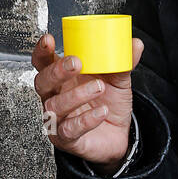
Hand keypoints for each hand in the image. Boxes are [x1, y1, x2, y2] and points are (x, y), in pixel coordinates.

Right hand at [31, 32, 141, 167]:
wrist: (120, 135)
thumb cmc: (110, 104)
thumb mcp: (118, 80)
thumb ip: (122, 62)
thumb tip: (135, 44)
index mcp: (62, 78)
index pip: (43, 62)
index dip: (42, 51)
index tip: (49, 39)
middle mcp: (54, 97)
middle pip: (42, 82)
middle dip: (57, 71)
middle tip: (76, 64)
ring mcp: (58, 118)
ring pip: (55, 106)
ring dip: (76, 95)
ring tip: (99, 88)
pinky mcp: (66, 138)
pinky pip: (70, 129)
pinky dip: (85, 120)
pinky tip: (101, 112)